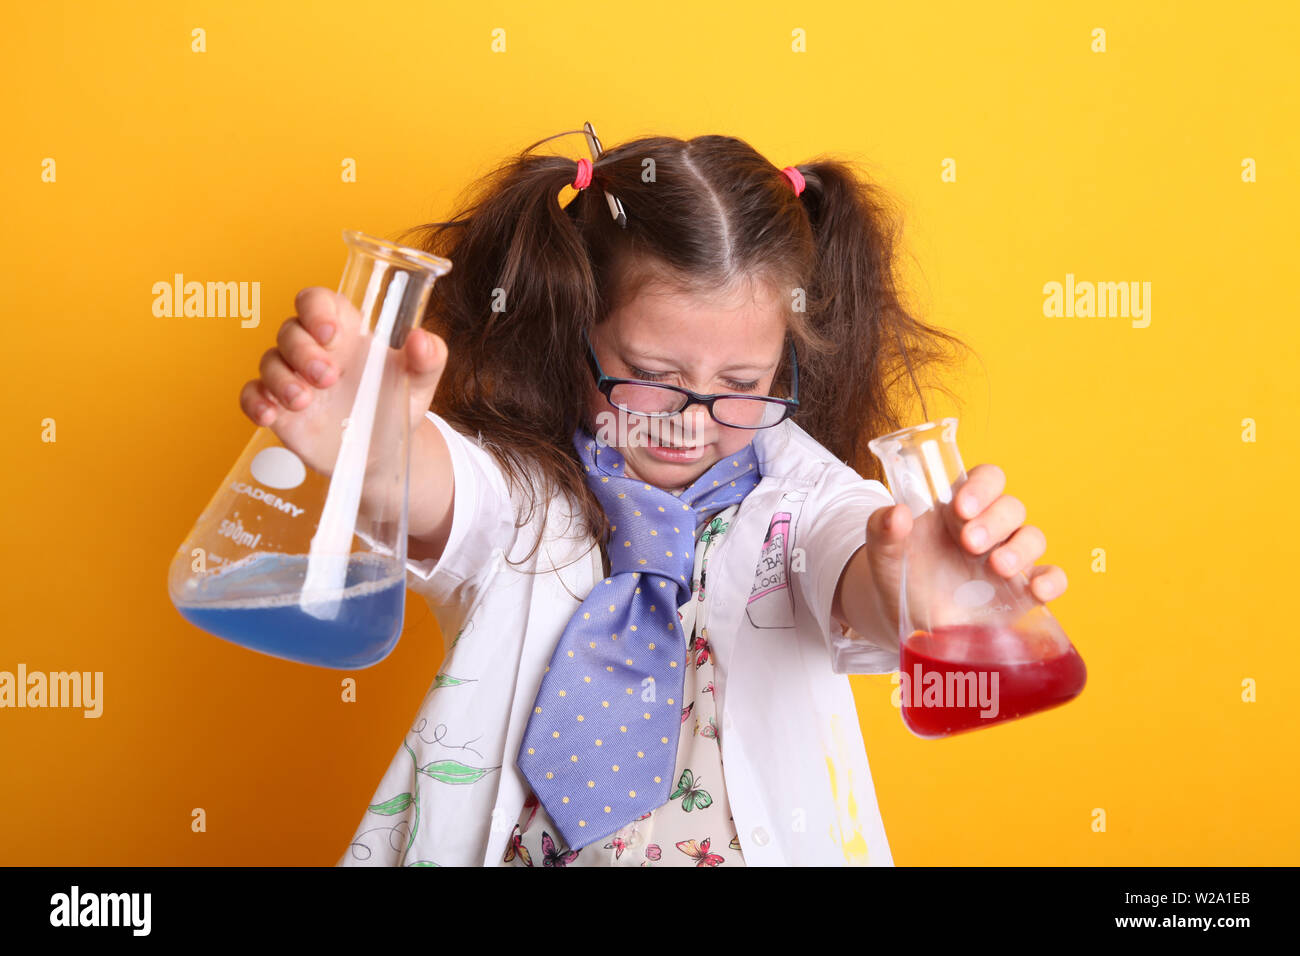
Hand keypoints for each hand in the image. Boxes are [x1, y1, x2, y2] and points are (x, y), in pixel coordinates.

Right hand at [238, 286, 447, 476]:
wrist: (384, 452)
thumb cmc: (397, 403)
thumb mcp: (419, 381)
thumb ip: (428, 358)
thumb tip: (422, 340)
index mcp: (346, 331)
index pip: (317, 300)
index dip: (315, 309)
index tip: (330, 333)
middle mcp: (314, 348)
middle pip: (289, 330)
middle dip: (303, 351)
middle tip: (328, 378)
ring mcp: (293, 377)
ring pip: (269, 361)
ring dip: (281, 379)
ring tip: (304, 401)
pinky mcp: (278, 407)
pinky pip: (251, 394)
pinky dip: (255, 401)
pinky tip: (270, 415)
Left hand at [846, 464, 1067, 640]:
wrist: (906, 618)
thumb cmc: (901, 573)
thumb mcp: (884, 553)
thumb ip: (882, 530)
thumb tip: (896, 513)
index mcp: (961, 507)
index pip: (987, 478)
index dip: (981, 486)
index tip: (961, 506)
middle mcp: (990, 527)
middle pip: (1011, 507)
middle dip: (994, 521)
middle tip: (969, 543)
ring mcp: (1009, 558)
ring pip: (1033, 537)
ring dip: (1020, 548)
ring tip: (996, 566)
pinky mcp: (1022, 592)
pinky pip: (1051, 578)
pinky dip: (1052, 580)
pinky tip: (1038, 588)